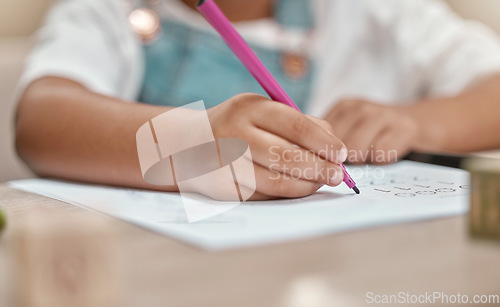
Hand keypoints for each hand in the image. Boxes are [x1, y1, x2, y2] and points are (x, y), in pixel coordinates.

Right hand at [207, 93, 346, 199]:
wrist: (188, 144)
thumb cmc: (237, 125)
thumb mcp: (261, 111)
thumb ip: (298, 122)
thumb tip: (335, 146)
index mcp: (249, 108)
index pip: (295, 125)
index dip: (323, 142)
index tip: (342, 154)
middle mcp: (234, 134)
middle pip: (287, 156)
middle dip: (319, 168)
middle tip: (337, 176)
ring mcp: (226, 163)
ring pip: (276, 182)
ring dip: (305, 185)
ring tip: (320, 183)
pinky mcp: (223, 188)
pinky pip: (263, 195)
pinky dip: (285, 194)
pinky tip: (296, 189)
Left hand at [324, 99, 418, 163]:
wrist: (415, 120)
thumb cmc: (375, 131)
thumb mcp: (350, 126)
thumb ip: (328, 138)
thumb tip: (311, 159)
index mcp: (343, 106)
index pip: (320, 136)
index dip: (325, 152)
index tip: (334, 157)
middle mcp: (360, 107)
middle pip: (336, 146)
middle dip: (343, 159)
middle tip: (356, 156)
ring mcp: (382, 115)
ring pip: (355, 151)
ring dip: (362, 160)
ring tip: (370, 153)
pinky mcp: (403, 128)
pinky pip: (380, 155)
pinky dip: (381, 160)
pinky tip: (386, 152)